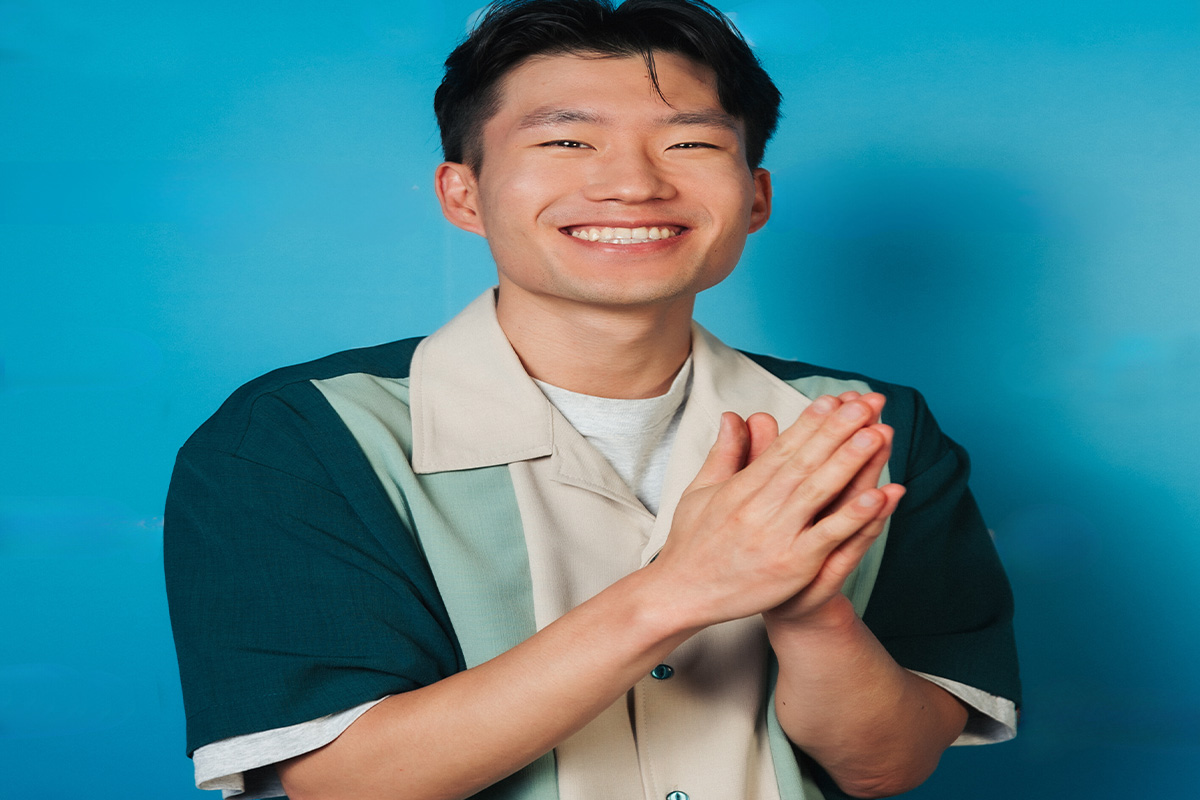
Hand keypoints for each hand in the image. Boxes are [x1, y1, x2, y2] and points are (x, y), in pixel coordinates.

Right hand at [653, 392, 904, 628]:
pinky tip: (878, 496)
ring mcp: (777, 536)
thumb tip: (734, 416)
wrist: (680, 594)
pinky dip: (853, 516)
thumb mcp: (701, 490)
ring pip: (820, 491)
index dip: (812, 422)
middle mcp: (759, 507)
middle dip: (840, 429)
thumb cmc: (692, 542)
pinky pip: (828, 536)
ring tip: (877, 434)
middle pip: (806, 461)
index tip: (837, 399)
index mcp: (741, 487)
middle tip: (868, 402)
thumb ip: (725, 453)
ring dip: (851, 461)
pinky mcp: (792, 565)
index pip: (784, 447)